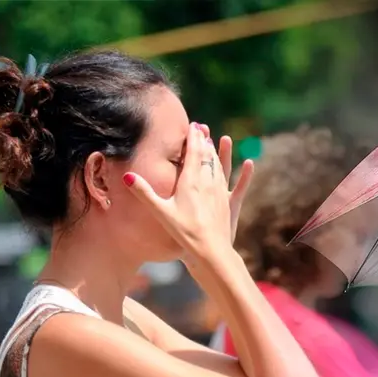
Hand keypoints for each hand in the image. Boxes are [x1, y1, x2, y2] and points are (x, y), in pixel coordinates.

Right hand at [124, 122, 253, 255]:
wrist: (210, 251)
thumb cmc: (184, 232)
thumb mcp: (161, 212)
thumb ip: (144, 193)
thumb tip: (128, 176)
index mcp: (191, 181)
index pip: (193, 152)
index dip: (193, 138)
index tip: (192, 125)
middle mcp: (208, 182)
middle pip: (207, 156)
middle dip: (204, 140)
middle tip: (202, 128)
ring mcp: (220, 192)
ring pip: (219, 167)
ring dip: (216, 152)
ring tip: (214, 142)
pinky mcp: (229, 204)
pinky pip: (236, 183)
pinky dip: (242, 173)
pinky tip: (249, 163)